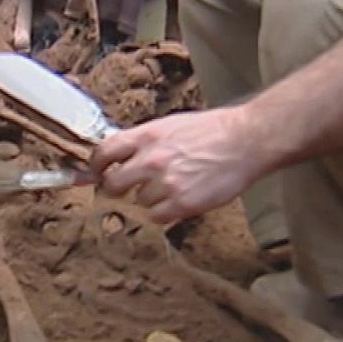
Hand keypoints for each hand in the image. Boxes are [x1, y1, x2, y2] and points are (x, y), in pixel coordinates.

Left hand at [88, 107, 259, 224]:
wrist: (246, 140)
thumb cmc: (212, 131)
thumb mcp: (171, 125)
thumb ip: (144, 141)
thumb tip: (120, 154)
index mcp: (146, 136)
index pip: (103, 152)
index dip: (97, 166)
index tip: (98, 172)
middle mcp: (151, 159)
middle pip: (113, 184)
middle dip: (117, 187)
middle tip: (129, 188)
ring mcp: (166, 183)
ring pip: (139, 201)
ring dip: (151, 198)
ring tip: (174, 186)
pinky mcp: (182, 203)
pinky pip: (157, 216)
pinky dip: (164, 212)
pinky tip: (179, 200)